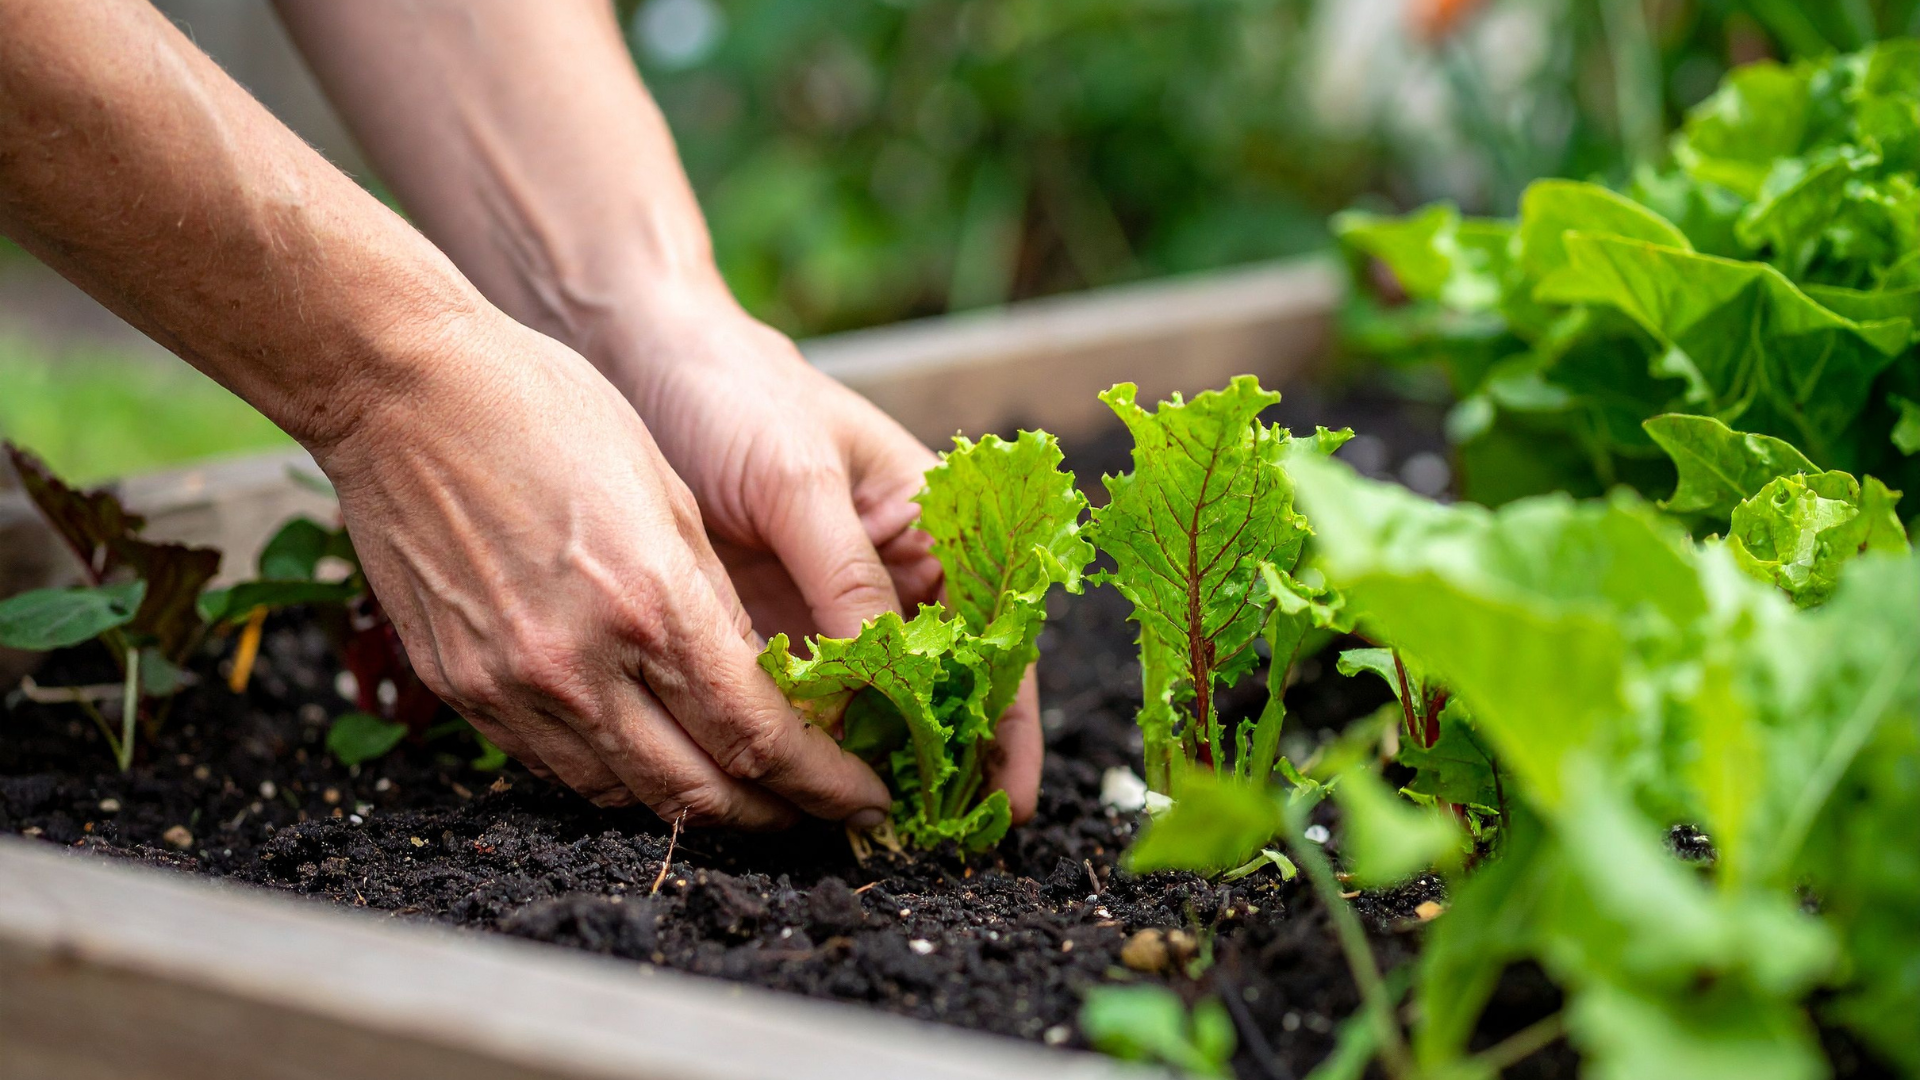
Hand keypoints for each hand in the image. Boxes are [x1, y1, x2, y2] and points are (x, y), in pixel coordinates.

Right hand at [311, 311, 890, 828]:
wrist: (400, 390)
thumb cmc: (543, 410)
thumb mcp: (667, 491)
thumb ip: (715, 601)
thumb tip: (762, 680)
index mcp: (650, 604)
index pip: (760, 737)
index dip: (824, 782)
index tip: (865, 798)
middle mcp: (579, 667)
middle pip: (701, 794)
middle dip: (775, 817)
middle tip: (817, 812)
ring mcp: (511, 689)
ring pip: (626, 797)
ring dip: (698, 805)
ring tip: (746, 792)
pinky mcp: (461, 690)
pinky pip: (558, 766)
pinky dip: (619, 774)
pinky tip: (654, 750)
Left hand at [597, 287, 1043, 822]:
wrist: (642, 354)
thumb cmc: (739, 391)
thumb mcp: (798, 479)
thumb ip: (844, 578)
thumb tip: (886, 677)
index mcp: (934, 527)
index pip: (995, 637)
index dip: (1006, 724)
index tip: (1002, 805)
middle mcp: (890, 575)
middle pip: (937, 688)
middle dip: (938, 763)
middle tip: (925, 841)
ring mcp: (826, 604)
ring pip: (865, 704)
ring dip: (866, 764)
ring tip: (862, 829)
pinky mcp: (764, 620)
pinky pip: (795, 696)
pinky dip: (799, 741)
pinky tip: (790, 786)